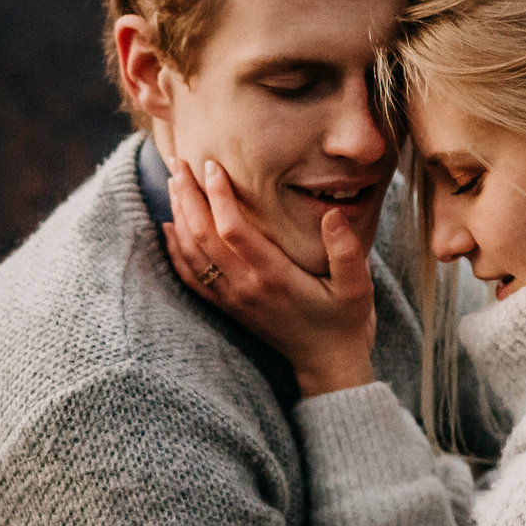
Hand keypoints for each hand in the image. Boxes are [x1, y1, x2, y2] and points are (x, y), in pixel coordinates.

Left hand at [162, 157, 377, 397]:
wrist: (328, 364)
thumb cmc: (344, 320)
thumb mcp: (358, 285)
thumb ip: (346, 250)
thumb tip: (334, 213)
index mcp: (274, 277)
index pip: (233, 230)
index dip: (218, 195)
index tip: (212, 165)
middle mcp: (246, 287)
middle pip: (202, 236)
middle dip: (188, 196)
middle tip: (179, 161)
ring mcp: (233, 299)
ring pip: (191, 253)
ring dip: (178, 215)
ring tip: (174, 182)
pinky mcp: (228, 307)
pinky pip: (190, 277)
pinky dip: (174, 250)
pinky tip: (168, 227)